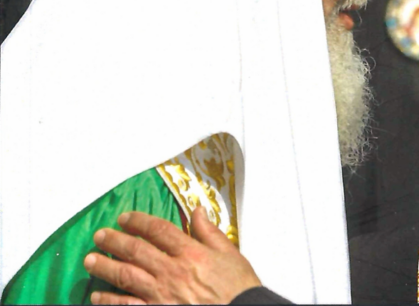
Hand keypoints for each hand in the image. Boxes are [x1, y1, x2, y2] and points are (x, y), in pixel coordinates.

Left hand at [83, 206, 260, 304]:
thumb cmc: (238, 288)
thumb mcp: (230, 253)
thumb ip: (209, 231)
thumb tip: (197, 211)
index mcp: (191, 252)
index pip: (158, 230)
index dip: (138, 221)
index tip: (125, 217)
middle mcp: (172, 271)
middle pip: (136, 250)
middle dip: (114, 241)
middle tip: (99, 235)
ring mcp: (162, 294)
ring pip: (126, 276)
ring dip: (105, 267)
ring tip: (90, 260)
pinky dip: (110, 300)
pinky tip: (97, 296)